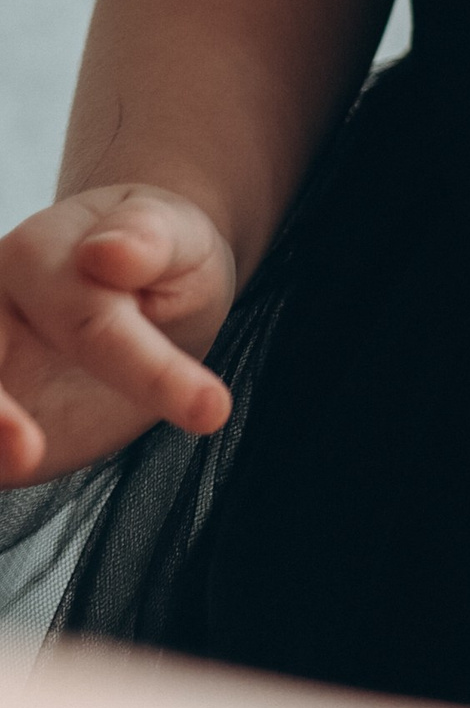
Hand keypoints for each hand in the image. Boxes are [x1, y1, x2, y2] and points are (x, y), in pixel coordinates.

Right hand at [0, 185, 235, 482]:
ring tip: (21, 464)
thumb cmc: (163, 253)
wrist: (142, 275)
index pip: (92, 326)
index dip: (151, 373)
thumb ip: (148, 241)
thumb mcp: (176, 237)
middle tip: (30, 454)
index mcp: (39, 258)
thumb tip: (108, 253)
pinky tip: (14, 469)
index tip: (212, 409)